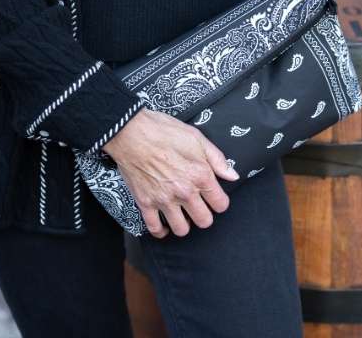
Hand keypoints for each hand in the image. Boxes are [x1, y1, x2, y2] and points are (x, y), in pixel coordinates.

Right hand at [102, 107, 238, 237]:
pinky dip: (160, 230)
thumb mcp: (195, 136)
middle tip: (196, 205)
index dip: (218, 200)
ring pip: (182, 229)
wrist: (129, 131)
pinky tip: (163, 223)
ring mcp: (164, 199)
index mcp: (200, 175)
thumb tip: (232, 175)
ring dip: (183, 223)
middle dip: (203, 214)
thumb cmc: (161, 130)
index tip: (212, 196)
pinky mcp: (145, 202)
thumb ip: (217, 158)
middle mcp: (184, 191)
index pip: (221, 204)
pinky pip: (155, 228)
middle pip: (204, 221)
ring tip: (180, 213)